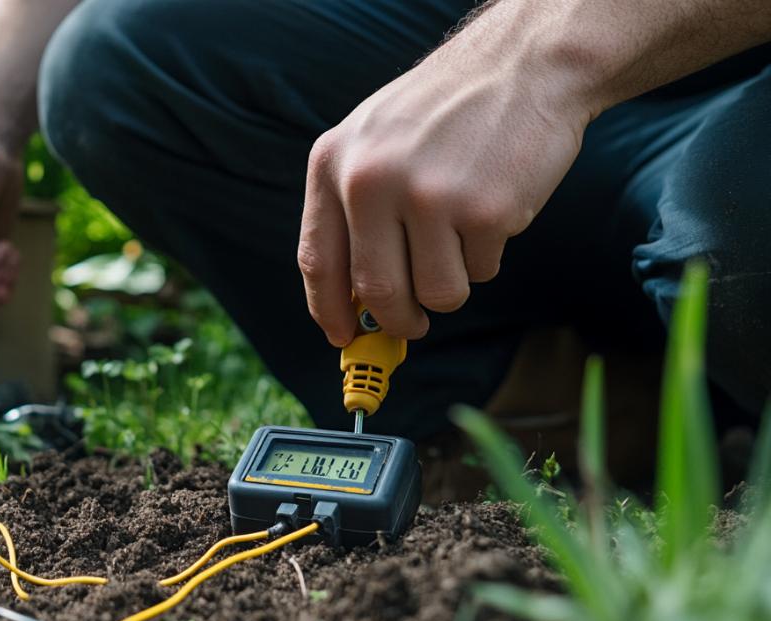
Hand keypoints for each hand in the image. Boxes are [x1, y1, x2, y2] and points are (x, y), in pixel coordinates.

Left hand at [298, 36, 591, 345]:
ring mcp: (427, 196)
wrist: (521, 65)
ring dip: (451, 287)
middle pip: (377, 292)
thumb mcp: (373, 142)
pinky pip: (482, 271)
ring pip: (436, 293)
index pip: (318, 261)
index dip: (329, 311)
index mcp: (333, 164)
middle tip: (413, 325)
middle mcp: (370, 181)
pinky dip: (487, 256)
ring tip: (461, 239)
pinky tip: (492, 208)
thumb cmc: (443, 113)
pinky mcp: (483, 210)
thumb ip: (353, 211)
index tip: (342, 337)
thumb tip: (352, 302)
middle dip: (398, 321)